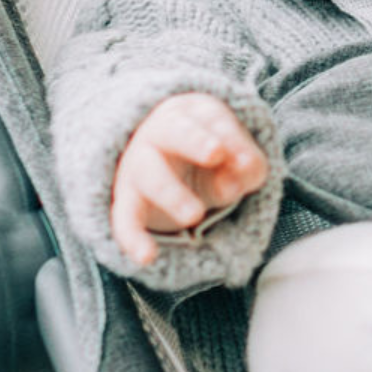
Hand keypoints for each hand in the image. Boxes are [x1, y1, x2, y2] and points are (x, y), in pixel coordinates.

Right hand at [109, 93, 268, 268]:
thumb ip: (247, 166)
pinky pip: (123, 218)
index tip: (248, 162)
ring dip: (171, 193)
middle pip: (173, 131)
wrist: (167, 167)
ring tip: (195, 216)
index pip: (212, 118)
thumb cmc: (210, 157)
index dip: (231, 137)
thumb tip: (233, 183)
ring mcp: (137, 166)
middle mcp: (157, 133)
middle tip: (217, 155)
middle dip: (195, 141)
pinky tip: (146, 257)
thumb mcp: (237, 158)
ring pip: (149, 174)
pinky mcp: (126, 201)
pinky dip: (132, 238)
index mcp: (191, 114)